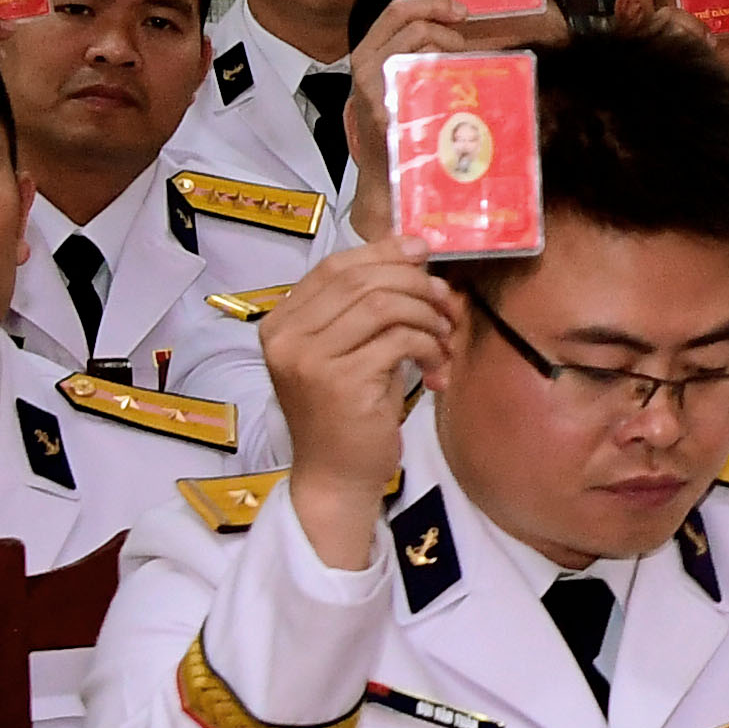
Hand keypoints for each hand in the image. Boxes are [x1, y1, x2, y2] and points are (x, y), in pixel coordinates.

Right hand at [261, 237, 462, 570]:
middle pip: (362, 280)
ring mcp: (309, 359)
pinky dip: (429, 347)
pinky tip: (437, 370)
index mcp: (281, 322)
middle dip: (416, 283)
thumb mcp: (349, 350)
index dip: (383, 252)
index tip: (423, 251)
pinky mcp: (341, 382)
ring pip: (384, 305)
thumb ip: (365, 306)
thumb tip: (414, 250)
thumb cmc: (349, 413)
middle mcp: (286, 337)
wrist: (336, 477)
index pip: (335, 267)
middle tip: (447, 302)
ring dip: (427, 316)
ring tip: (444, 339)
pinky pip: (400, 339)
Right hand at [340, 0, 477, 244]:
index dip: (432, 3)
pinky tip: (457, 95)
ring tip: (460, 76)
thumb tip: (457, 30)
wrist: (383, 177)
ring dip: (453, 55)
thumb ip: (412, 56)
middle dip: (450, 35)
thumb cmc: (397, 129)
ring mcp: (374, 87)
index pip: (397, 10)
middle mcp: (365, 64)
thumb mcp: (394, 83)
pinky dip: (448, 79)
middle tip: (464, 54)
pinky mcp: (388, 109)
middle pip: (417, 27)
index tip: (461, 12)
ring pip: (424, 48)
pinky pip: (426, 79)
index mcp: (365, 53)